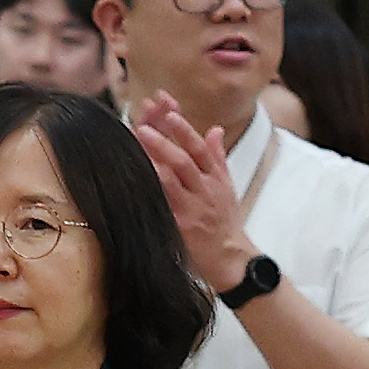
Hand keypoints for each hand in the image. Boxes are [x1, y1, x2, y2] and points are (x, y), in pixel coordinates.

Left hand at [129, 91, 257, 286]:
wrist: (231, 257)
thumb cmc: (225, 221)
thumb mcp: (227, 186)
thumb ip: (217, 156)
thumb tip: (214, 129)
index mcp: (215, 178)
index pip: (199, 147)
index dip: (184, 128)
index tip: (169, 111)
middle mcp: (205, 190)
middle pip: (184, 160)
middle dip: (165, 140)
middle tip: (144, 125)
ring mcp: (193, 208)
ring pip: (173, 181)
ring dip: (155, 161)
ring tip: (138, 145)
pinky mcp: (182, 226)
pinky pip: (164, 205)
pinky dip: (152, 191)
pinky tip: (138, 179)